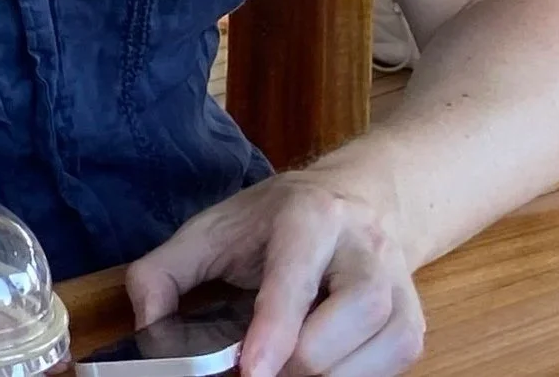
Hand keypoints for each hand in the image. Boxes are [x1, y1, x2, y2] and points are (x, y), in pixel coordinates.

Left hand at [126, 170, 423, 376]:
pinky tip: (318, 366)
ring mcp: (397, 291)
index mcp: (309, 217)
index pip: (293, 283)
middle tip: (254, 365)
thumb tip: (146, 329)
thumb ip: (164, 272)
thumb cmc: (277, 219)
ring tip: (282, 364)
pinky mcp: (412, 328)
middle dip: (290, 366)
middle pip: (335, 334)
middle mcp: (363, 251)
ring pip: (369, 360)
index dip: (273, 334)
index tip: (250, 371)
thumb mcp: (212, 227)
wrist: (362, 199)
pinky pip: (385, 375)